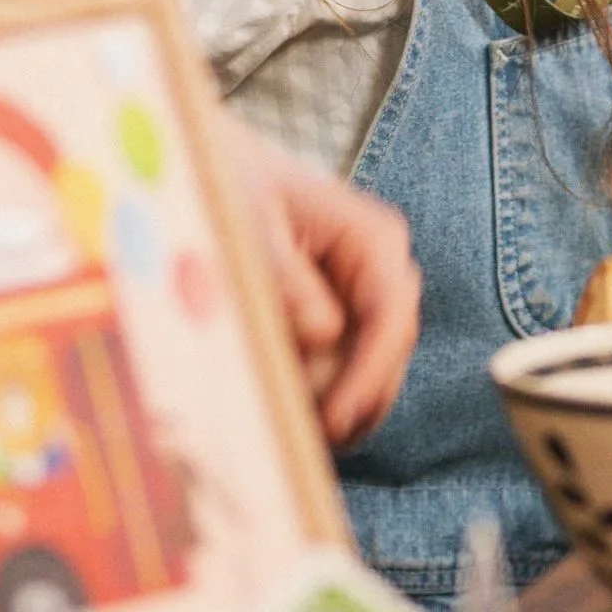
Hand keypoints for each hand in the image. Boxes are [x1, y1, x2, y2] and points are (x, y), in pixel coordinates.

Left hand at [222, 120, 420, 448]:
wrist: (219, 174)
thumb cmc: (232, 190)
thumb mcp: (249, 227)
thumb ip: (287, 279)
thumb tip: (324, 333)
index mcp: (373, 237)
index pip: (391, 317)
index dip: (369, 376)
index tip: (335, 421)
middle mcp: (384, 270)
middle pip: (389, 355)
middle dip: (349, 398)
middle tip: (300, 437)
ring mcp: (368, 298)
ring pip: (372, 372)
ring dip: (335, 404)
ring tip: (288, 430)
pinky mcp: (346, 322)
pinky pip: (347, 372)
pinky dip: (323, 397)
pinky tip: (290, 414)